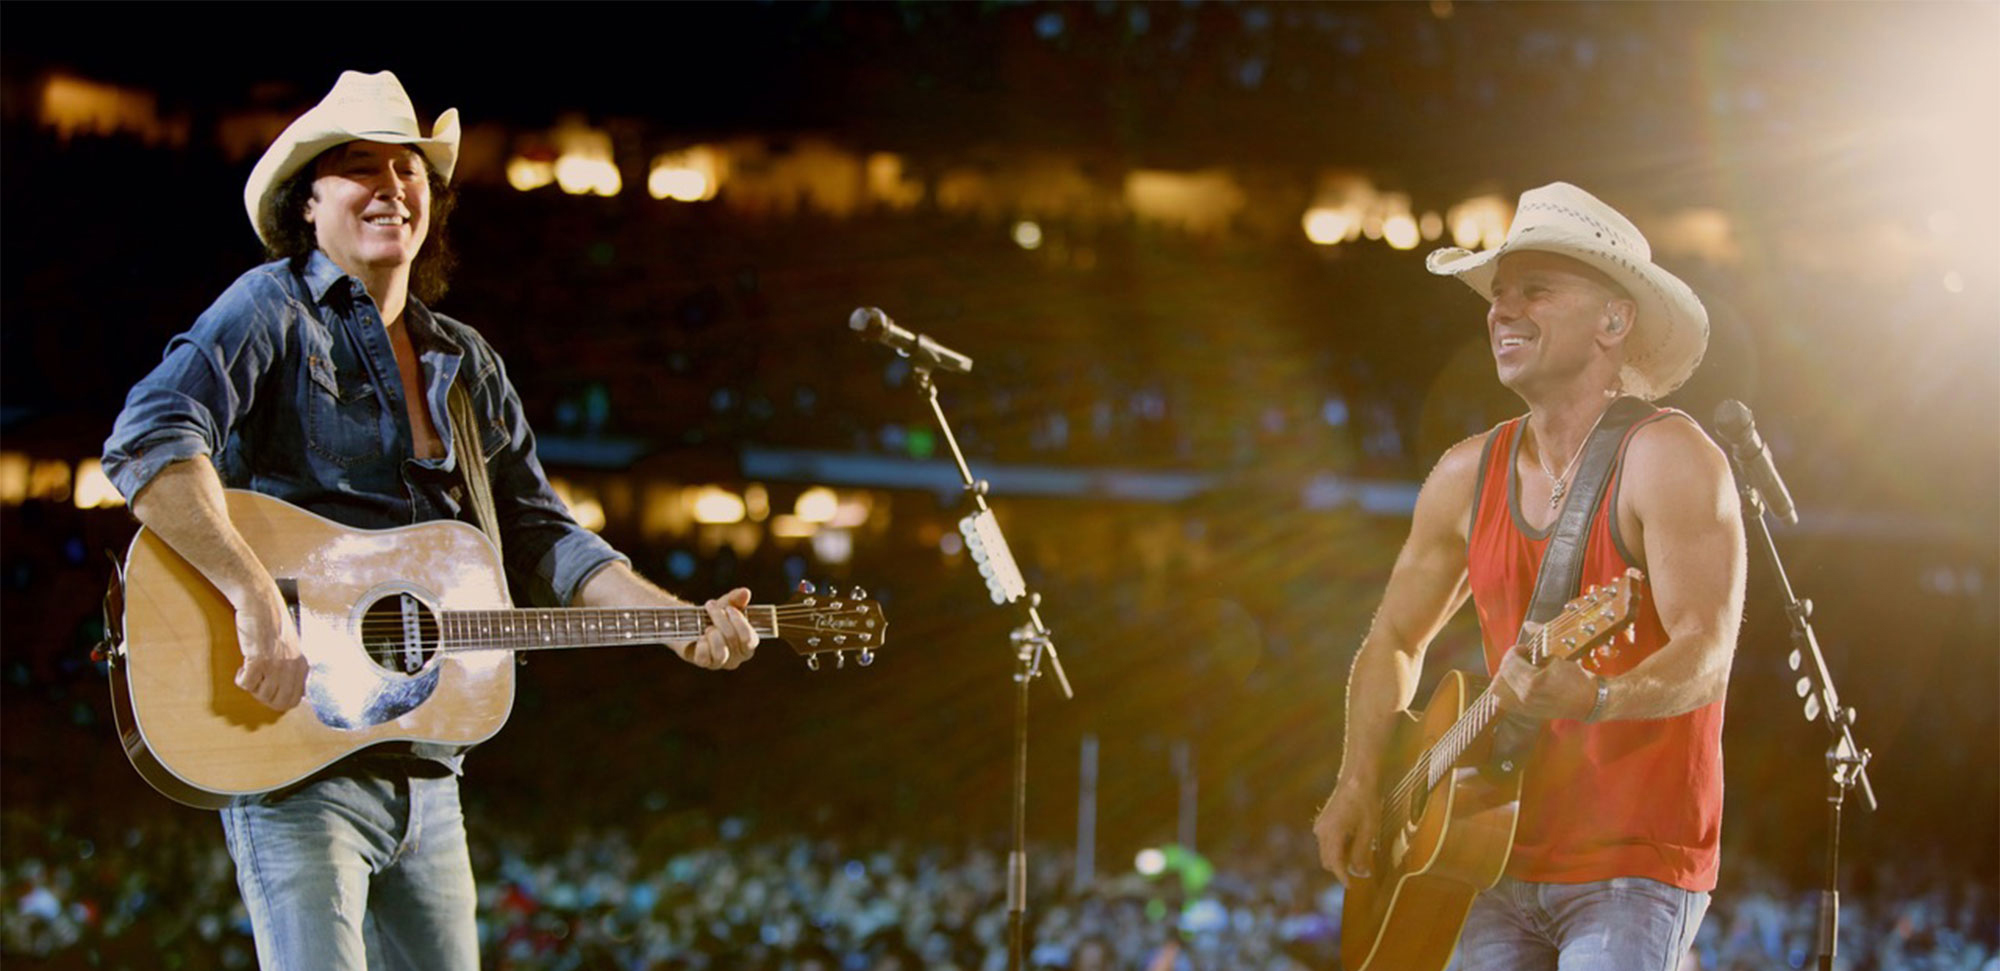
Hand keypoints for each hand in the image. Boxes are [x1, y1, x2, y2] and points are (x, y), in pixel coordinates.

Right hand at [233, 587, 306, 710]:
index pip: (295, 700)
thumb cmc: (272, 623)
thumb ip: (293, 668)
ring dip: (252, 688)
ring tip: (249, 672)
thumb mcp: (291, 647)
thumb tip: (293, 692)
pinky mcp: (258, 659)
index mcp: (302, 665)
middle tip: (256, 684)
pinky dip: (241, 680)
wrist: (260, 603)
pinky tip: (242, 667)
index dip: (277, 700)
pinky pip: (246, 684)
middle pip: (279, 703)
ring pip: (262, 695)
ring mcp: (276, 664)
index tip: (267, 689)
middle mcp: (292, 667)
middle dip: (264, 698)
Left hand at [680, 588, 759, 669]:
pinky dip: (701, 644)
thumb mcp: (726, 605)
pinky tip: (699, 636)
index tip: (728, 608)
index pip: (750, 639)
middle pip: (732, 639)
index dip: (739, 622)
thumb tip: (745, 592)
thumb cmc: (714, 616)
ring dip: (712, 634)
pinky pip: (704, 658)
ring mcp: (721, 663)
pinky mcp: (704, 663)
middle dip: (720, 619)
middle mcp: (737, 657)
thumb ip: (737, 599)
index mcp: (748, 645)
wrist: (691, 623)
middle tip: (711, 607)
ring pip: (721, 652)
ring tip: (707, 626)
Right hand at [1312, 779, 1379, 885]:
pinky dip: (1337, 848)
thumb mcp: (1369, 830)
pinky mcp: (1322, 822)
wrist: (1356, 778)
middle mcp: (1321, 831)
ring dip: (1339, 858)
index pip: (1335, 864)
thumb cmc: (1365, 802)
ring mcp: (1320, 826)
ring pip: (1326, 852)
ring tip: (1359, 855)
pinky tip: (1352, 843)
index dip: (1343, 877)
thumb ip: (1362, 853)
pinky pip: (1326, 843)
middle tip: (1360, 870)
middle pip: (1327, 860)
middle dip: (1341, 869)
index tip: (1351, 886)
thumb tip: (1361, 873)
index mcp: (1332, 834)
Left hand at [1493, 627, 1598, 720]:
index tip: (1525, 648)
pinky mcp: (1526, 711)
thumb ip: (1541, 638)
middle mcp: (1525, 696)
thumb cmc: (1576, 678)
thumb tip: (1528, 624)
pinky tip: (1520, 681)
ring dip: (1506, 675)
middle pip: (1502, 674)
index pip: (1510, 662)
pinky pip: (1505, 700)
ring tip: (1519, 669)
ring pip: (1499, 688)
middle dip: (1509, 662)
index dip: (1515, 651)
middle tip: (1522, 657)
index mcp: (1533, 682)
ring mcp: (1525, 706)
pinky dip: (1507, 689)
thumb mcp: (1559, 655)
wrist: (1588, 701)